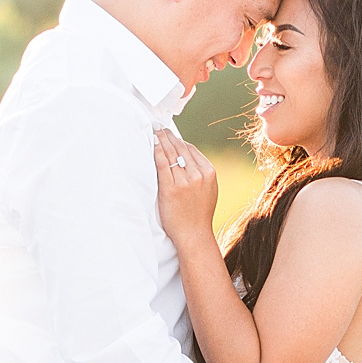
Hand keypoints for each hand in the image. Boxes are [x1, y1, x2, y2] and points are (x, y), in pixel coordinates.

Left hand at [153, 127, 217, 242]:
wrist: (194, 235)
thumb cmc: (198, 214)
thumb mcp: (208, 190)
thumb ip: (200, 173)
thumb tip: (187, 158)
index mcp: (209, 173)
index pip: (191, 149)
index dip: (178, 140)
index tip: (170, 134)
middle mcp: (198, 175)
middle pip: (180, 149)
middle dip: (169, 136)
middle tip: (159, 127)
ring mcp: (184, 181)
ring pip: (171, 154)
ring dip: (161, 140)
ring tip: (154, 132)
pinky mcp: (170, 189)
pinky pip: (162, 164)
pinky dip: (157, 152)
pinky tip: (152, 144)